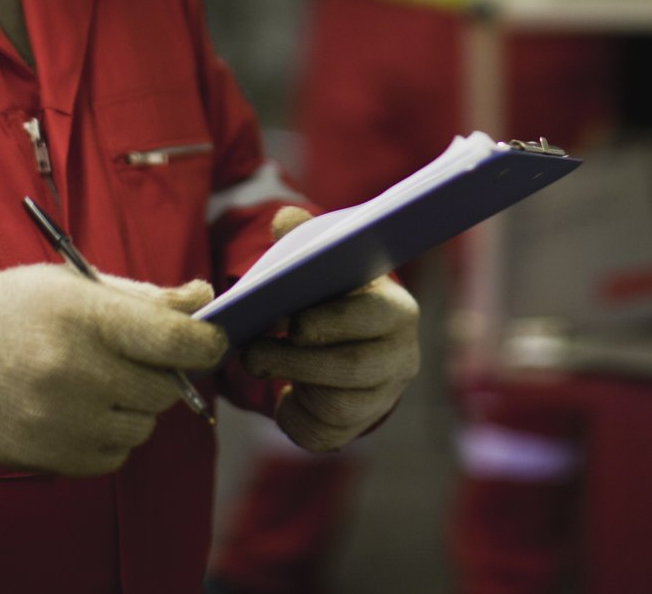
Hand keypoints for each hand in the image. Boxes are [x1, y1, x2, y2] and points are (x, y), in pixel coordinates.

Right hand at [0, 264, 225, 476]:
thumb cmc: (17, 310)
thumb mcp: (76, 285)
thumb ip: (145, 297)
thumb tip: (204, 300)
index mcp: (88, 318)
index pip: (175, 338)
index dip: (206, 340)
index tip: (211, 339)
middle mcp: (79, 372)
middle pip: (165, 388)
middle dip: (162, 373)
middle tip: (132, 358)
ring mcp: (65, 420)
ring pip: (143, 426)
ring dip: (133, 407)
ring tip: (95, 383)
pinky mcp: (53, 457)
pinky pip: (115, 456)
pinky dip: (109, 437)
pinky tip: (79, 411)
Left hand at [245, 207, 420, 452]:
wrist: (344, 346)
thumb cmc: (331, 299)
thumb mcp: (322, 267)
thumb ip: (304, 240)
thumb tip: (284, 218)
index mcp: (397, 311)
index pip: (376, 316)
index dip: (332, 321)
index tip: (290, 321)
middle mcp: (400, 357)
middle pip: (353, 365)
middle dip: (297, 359)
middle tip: (251, 349)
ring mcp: (382, 397)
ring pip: (339, 404)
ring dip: (290, 382)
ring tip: (253, 362)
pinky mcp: (358, 427)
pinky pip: (325, 433)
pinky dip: (296, 418)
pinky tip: (282, 396)